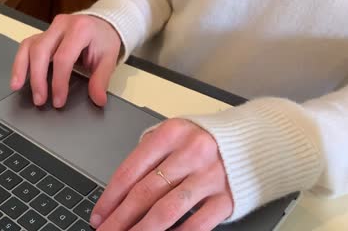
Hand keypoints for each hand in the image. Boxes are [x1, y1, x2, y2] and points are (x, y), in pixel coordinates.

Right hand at [10, 14, 120, 107]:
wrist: (102, 25)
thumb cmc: (103, 40)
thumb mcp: (108, 59)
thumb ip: (101, 79)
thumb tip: (98, 99)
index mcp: (80, 29)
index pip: (63, 57)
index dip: (59, 81)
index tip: (59, 100)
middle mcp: (62, 25)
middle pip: (41, 50)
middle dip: (38, 78)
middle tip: (40, 100)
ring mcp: (50, 28)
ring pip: (29, 46)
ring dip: (21, 68)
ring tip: (18, 87)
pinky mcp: (42, 34)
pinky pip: (26, 46)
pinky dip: (19, 62)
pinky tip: (17, 78)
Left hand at [91, 119, 232, 230]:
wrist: (256, 140)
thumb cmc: (209, 138)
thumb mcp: (177, 134)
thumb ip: (151, 154)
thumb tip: (120, 189)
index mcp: (172, 133)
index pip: (132, 170)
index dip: (110, 196)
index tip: (99, 214)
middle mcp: (190, 153)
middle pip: (145, 192)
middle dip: (120, 218)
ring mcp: (210, 176)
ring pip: (167, 210)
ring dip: (142, 230)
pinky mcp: (227, 197)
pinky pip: (197, 222)